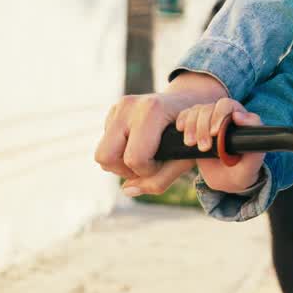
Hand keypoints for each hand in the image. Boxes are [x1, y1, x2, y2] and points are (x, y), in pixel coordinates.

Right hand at [94, 71, 228, 195]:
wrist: (189, 102)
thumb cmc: (190, 133)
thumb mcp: (185, 158)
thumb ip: (159, 180)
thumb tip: (126, 190)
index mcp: (152, 110)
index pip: (134, 158)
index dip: (147, 171)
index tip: (162, 164)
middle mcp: (130, 105)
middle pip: (105, 156)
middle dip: (125, 171)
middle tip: (147, 167)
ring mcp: (119, 106)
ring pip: (102, 153)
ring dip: (120, 164)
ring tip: (144, 158)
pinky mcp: (113, 111)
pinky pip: (105, 144)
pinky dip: (120, 152)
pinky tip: (140, 145)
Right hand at [176, 97, 265, 192]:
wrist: (228, 180)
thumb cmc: (244, 169)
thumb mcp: (254, 159)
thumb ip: (254, 138)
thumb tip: (238, 115)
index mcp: (241, 118)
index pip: (227, 105)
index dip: (218, 115)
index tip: (215, 133)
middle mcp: (224, 115)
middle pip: (208, 108)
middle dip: (203, 126)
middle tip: (203, 148)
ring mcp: (209, 119)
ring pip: (196, 111)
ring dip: (191, 127)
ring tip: (191, 144)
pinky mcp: (196, 126)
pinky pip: (186, 114)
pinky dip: (182, 120)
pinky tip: (180, 130)